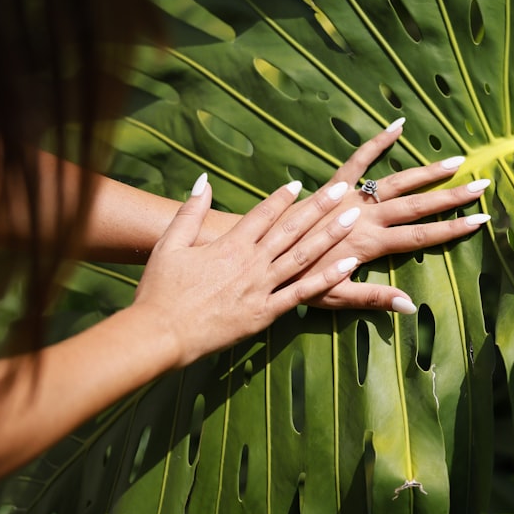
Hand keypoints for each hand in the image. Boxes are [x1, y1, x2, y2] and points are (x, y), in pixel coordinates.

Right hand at [132, 173, 359, 367]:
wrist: (161, 333)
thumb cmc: (160, 291)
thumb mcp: (169, 245)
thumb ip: (189, 212)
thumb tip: (203, 181)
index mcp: (229, 244)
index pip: (263, 213)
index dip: (282, 197)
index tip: (300, 184)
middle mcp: (251, 262)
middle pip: (291, 228)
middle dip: (319, 207)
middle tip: (342, 191)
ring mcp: (261, 287)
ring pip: (304, 256)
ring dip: (330, 235)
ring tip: (352, 218)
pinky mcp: (265, 312)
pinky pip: (302, 293)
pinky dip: (327, 278)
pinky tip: (348, 266)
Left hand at [284, 119, 490, 312]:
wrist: (261, 251)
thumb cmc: (296, 279)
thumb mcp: (336, 297)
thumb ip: (374, 298)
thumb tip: (411, 306)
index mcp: (370, 243)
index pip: (421, 236)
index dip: (453, 229)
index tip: (480, 220)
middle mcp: (365, 216)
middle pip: (417, 204)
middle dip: (452, 196)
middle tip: (482, 184)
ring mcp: (350, 197)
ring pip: (397, 181)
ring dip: (428, 171)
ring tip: (457, 160)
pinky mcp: (333, 184)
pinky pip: (358, 159)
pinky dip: (377, 142)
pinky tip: (398, 125)